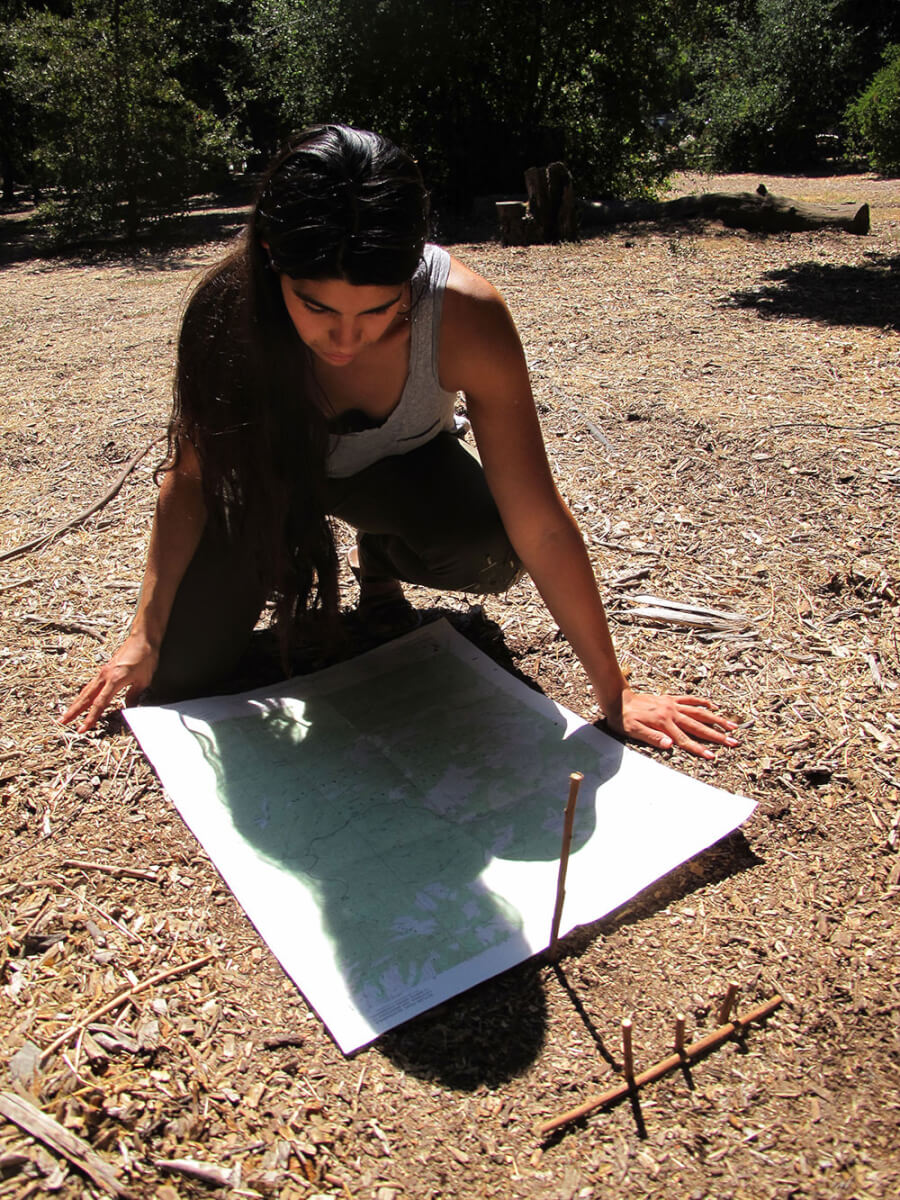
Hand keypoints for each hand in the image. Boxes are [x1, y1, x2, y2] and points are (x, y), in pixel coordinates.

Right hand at [60, 633, 159, 732]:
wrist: (142, 638)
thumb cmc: (145, 657)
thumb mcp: (143, 680)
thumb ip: (133, 696)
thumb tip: (128, 708)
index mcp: (114, 680)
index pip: (99, 704)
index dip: (90, 718)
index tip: (82, 729)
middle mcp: (104, 676)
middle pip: (85, 698)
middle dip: (73, 711)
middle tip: (62, 722)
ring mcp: (103, 672)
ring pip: (86, 691)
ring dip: (76, 704)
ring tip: (67, 714)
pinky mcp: (104, 670)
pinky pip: (91, 685)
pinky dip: (84, 695)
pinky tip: (82, 700)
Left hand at [605, 688, 739, 760]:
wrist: (618, 699)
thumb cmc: (624, 719)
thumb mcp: (633, 731)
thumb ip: (652, 737)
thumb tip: (669, 744)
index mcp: (664, 724)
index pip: (685, 740)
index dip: (699, 749)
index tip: (713, 756)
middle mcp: (672, 714)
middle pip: (699, 727)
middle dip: (717, 736)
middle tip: (733, 742)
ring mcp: (673, 705)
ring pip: (699, 712)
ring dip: (716, 719)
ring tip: (732, 725)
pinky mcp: (670, 699)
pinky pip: (689, 699)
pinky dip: (702, 702)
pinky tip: (712, 705)